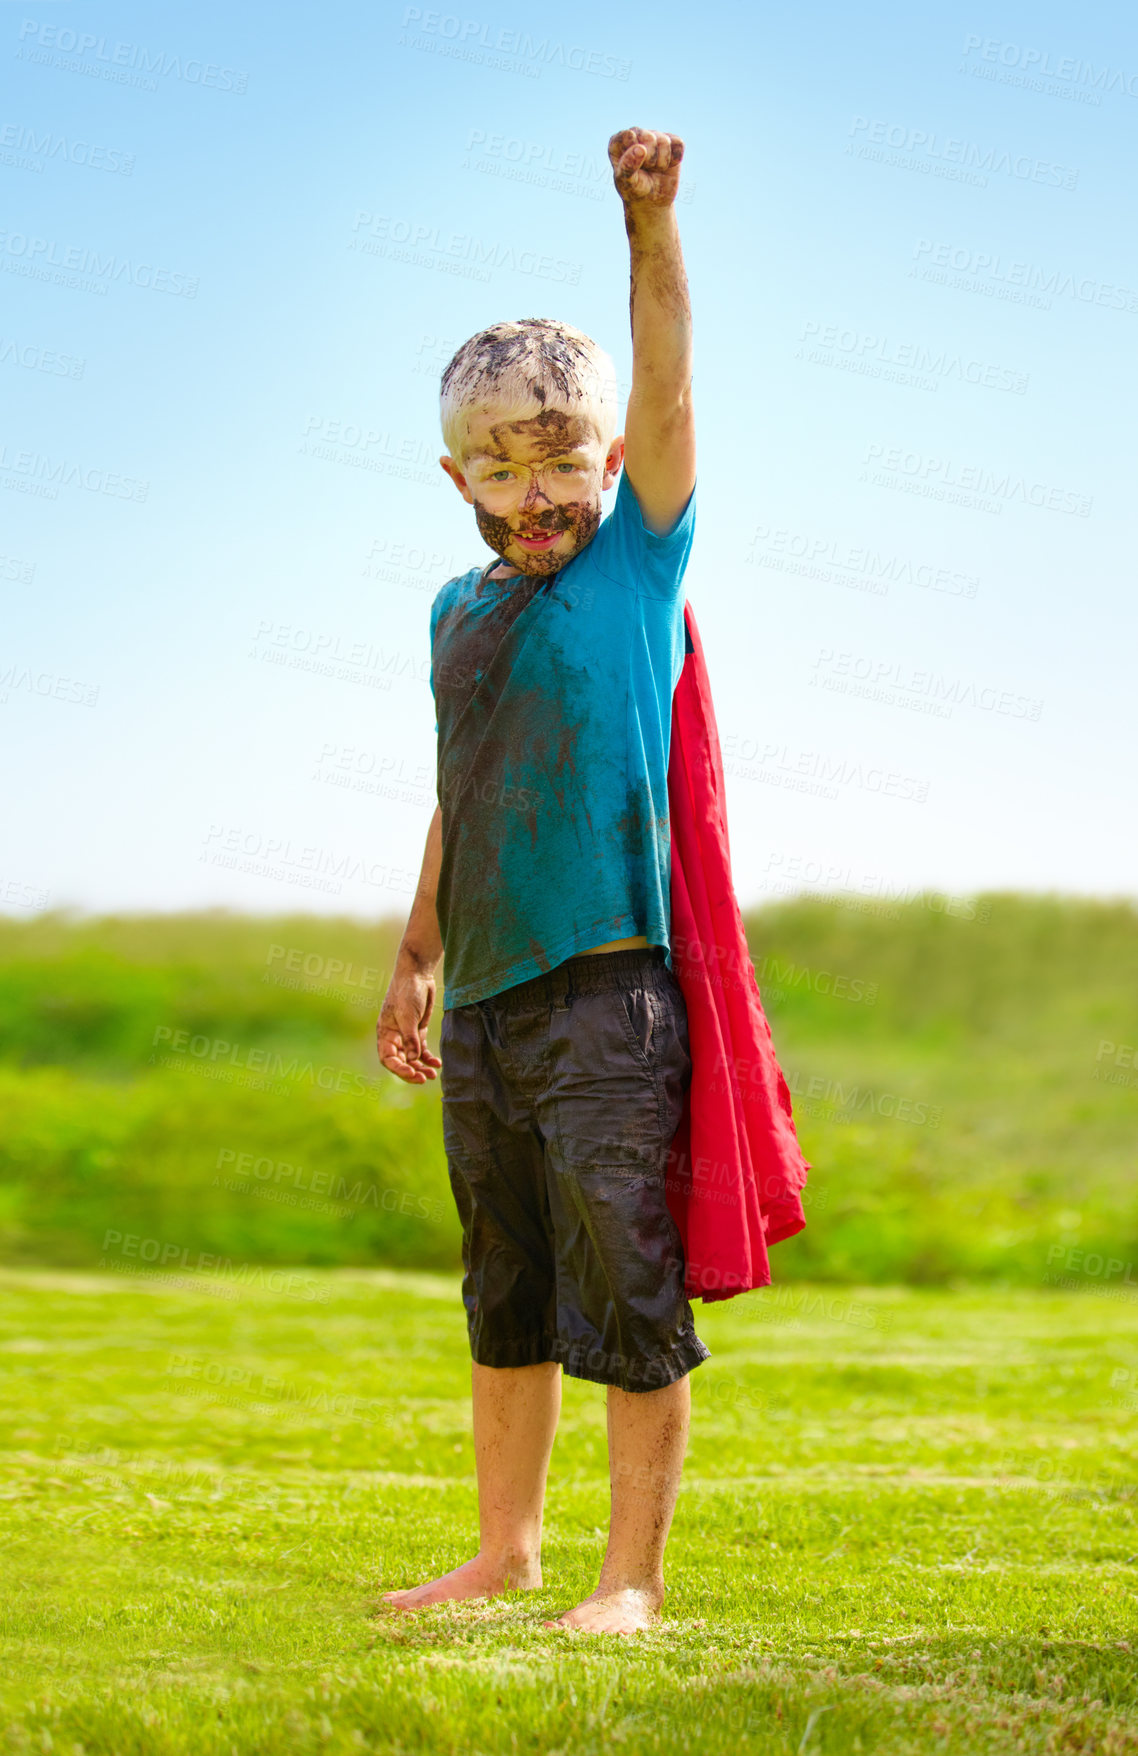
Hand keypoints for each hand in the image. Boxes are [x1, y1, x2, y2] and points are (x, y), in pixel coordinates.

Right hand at [377, 964, 442, 1083]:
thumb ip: (410, 1039)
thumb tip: (413, 1059)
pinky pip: (422, 1050)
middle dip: (412, 1071)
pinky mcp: (418, 1031)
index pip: (388, 1059)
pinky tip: (437, 1063)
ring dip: (422, 1067)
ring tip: (434, 1075)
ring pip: (412, 1058)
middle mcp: (394, 1037)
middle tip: (426, 1079)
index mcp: (385, 1034)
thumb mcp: (408, 1016)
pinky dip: (428, 1058)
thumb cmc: (407, 993)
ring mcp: (407, 1035)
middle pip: (401, 1061)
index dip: (399, 1069)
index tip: (412, 1074)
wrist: (417, 975)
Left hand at [608, 127, 683, 206]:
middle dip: (650, 159)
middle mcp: (636, 134)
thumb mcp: (627, 183)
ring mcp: (654, 136)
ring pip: (664, 141)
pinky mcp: (671, 141)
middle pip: (649, 137)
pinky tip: (666, 165)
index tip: (633, 168)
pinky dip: (674, 159)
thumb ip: (628, 166)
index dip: (634, 154)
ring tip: (655, 169)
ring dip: (662, 162)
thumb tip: (640, 149)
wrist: (652, 202)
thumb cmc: (635, 191)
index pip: (629, 136)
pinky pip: (679, 144)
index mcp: (618, 142)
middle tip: (646, 170)